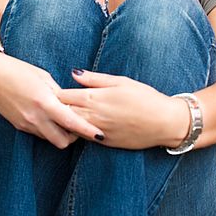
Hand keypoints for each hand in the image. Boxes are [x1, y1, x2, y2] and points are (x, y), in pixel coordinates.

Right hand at [0, 51, 104, 148]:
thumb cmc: (20, 70)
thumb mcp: (44, 77)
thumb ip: (59, 93)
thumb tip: (73, 103)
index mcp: (44, 101)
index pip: (71, 122)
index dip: (87, 130)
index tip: (100, 135)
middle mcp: (35, 117)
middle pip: (63, 140)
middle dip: (74, 137)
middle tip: (81, 125)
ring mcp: (26, 123)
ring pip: (51, 140)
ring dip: (61, 134)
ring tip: (66, 120)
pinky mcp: (19, 126)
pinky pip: (40, 134)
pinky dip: (49, 130)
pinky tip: (50, 118)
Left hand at [58, 70, 189, 149]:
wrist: (163, 123)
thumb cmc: (145, 97)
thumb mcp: (121, 81)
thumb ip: (95, 78)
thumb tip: (74, 73)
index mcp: (95, 98)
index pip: (63, 96)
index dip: (56, 92)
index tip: (53, 89)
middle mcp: (92, 116)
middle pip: (62, 114)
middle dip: (56, 108)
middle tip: (52, 102)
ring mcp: (97, 132)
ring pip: (70, 128)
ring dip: (65, 121)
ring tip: (63, 114)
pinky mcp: (104, 143)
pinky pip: (83, 137)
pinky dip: (77, 131)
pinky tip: (79, 125)